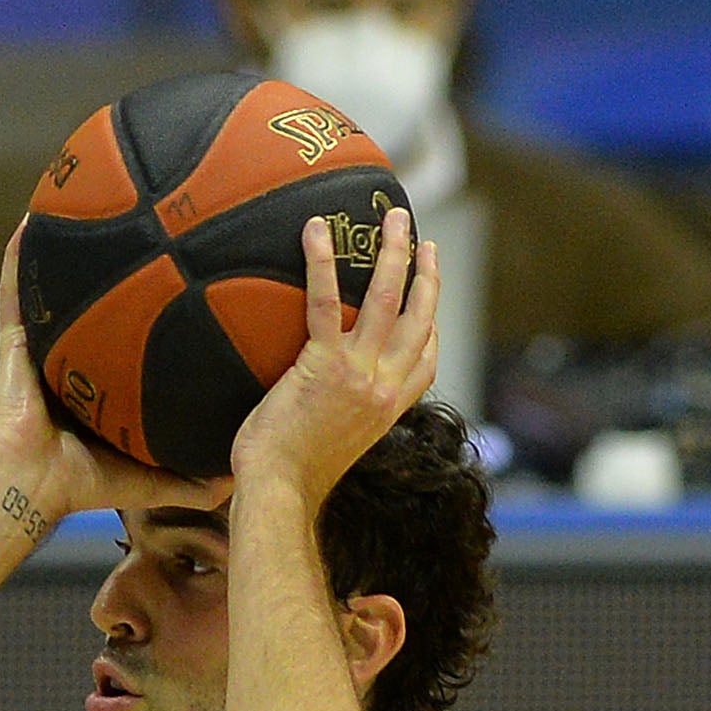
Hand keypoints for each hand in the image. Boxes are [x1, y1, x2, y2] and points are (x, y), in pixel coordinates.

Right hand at [0, 221, 205, 544]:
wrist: (30, 487)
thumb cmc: (81, 485)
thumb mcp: (153, 478)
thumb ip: (194, 479)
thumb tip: (240, 478)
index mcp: (103, 384)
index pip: (135, 337)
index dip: (158, 307)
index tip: (189, 275)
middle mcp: (73, 358)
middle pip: (103, 299)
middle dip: (125, 263)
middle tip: (155, 222)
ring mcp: (42, 347)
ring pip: (58, 285)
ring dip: (69, 246)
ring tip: (90, 198)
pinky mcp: (15, 342)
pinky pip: (17, 288)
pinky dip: (20, 254)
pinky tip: (34, 218)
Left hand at [232, 206, 438, 498]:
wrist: (278, 494)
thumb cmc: (292, 477)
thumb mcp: (336, 446)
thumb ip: (346, 418)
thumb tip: (329, 407)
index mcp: (389, 409)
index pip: (426, 359)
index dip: (432, 323)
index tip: (429, 296)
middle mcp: (384, 388)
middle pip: (419, 317)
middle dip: (426, 273)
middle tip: (423, 240)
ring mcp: (358, 374)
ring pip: (387, 298)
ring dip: (393, 251)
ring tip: (392, 217)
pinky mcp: (323, 365)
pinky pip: (324, 301)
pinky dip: (322, 261)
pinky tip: (316, 231)